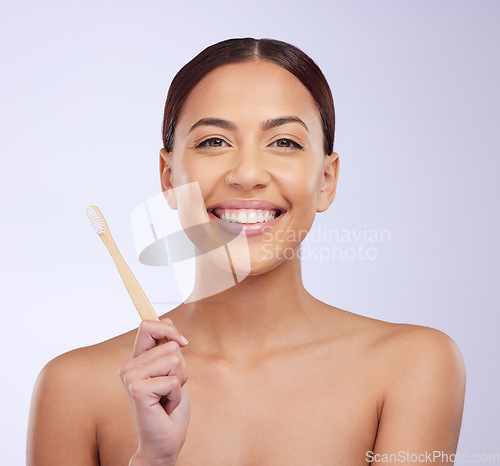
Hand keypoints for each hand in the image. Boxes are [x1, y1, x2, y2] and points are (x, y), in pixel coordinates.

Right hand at [119, 318, 189, 464]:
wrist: (164, 441)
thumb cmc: (169, 407)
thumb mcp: (173, 370)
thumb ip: (166, 347)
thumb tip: (167, 320)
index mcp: (136, 360)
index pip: (147, 326)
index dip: (168, 329)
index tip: (183, 342)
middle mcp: (129, 367)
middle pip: (170, 345)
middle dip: (181, 368)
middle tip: (170, 389)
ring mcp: (131, 378)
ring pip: (174, 360)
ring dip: (180, 381)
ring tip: (167, 398)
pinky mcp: (138, 390)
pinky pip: (173, 380)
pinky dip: (177, 396)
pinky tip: (165, 407)